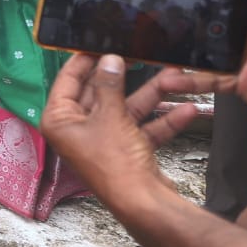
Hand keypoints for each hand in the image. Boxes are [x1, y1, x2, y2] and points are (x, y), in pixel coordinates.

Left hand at [41, 53, 195, 215]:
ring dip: (150, 96)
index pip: (67, 81)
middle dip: (123, 77)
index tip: (94, 42)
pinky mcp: (126, 151)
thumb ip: (109, 84)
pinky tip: (188, 108)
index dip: (82, 61)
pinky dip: (162, 120)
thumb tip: (109, 59)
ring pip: (125, 110)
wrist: (144, 204)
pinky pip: (142, 129)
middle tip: (136, 53)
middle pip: (99, 94)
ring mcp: (103, 141)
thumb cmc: (116, 161)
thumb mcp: (111, 115)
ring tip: (173, 75)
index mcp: (59, 121)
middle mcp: (76, 130)